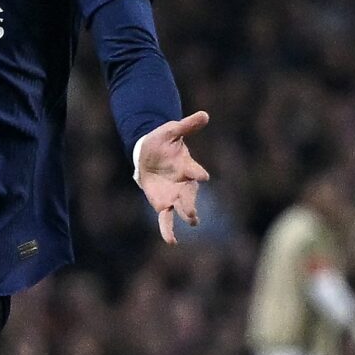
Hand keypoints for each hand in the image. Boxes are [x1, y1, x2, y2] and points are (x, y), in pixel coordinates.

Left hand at [135, 110, 211, 244]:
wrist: (149, 154)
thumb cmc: (162, 141)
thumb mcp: (171, 130)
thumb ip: (187, 125)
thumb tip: (205, 114)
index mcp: (187, 166)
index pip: (195, 170)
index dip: (198, 172)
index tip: (203, 176)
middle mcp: (184, 183)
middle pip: (190, 195)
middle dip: (191, 204)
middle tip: (192, 213)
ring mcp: (174, 195)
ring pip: (182, 208)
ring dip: (186, 215)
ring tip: (191, 222)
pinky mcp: (163, 203)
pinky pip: (166, 219)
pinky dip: (168, 230)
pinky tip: (171, 241)